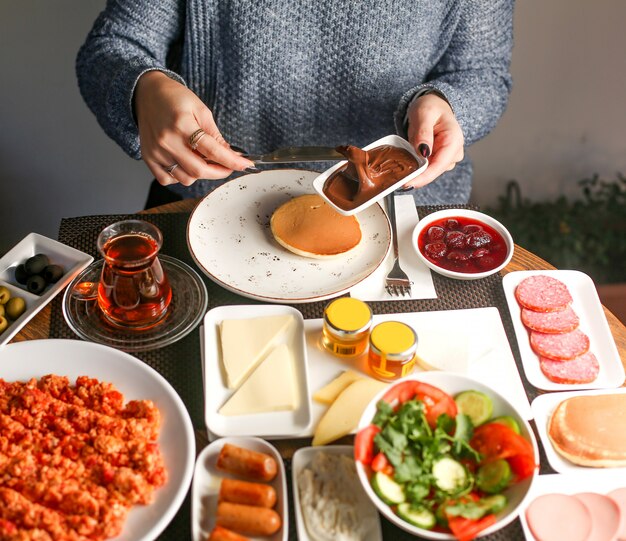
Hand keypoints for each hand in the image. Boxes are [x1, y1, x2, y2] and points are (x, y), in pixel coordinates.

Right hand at [134, 71, 253, 185]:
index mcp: (182, 125)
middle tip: (227, 167)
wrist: (147, 93)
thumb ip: (215, 135)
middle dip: (219, 172)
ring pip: (185, 178)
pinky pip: (167, 180)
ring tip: (201, 159)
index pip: (213, 151)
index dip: (232, 161)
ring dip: (199, 174)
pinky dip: (180, 176)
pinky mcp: (148, 158)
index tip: (246, 166)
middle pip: (199, 171)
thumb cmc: (174, 98)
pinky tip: (184, 163)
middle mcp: (167, 140)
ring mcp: (156, 151)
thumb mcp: (201, 110)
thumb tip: (230, 155)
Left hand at [405, 93, 463, 188]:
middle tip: (398, 175)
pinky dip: (416, 167)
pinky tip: (408, 163)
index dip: (423, 177)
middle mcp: (454, 152)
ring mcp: (447, 158)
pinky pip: (426, 168)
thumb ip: (423, 132)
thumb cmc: (431, 107)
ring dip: (416, 170)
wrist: (432, 106)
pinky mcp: (439, 160)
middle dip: (416, 175)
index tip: (407, 183)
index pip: (439, 166)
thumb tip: (423, 152)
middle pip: (434, 172)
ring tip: (403, 160)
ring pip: (429, 172)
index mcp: (454, 140)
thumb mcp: (424, 114)